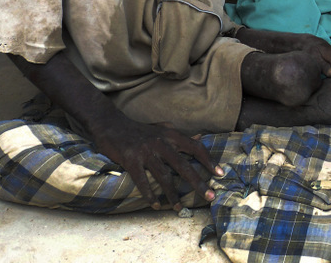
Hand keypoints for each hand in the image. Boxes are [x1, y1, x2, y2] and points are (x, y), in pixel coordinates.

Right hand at [92, 115, 223, 210]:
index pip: (195, 147)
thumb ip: (180, 135)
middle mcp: (161, 142)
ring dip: (173, 194)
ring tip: (179, 207)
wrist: (111, 124)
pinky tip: (156, 205)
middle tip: (210, 196)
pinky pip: (142, 181)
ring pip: (164, 176)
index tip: (220, 173)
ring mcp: (146, 151)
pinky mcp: (131, 160)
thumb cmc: (140, 129)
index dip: (209, 160)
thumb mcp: (162, 128)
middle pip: (184, 165)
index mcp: (171, 134)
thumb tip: (200, 138)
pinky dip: (150, 195)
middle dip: (198, 182)